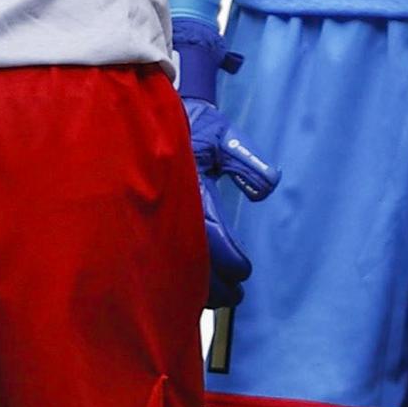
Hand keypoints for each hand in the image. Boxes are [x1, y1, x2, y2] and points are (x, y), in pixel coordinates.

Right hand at [171, 15, 278, 306]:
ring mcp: (151, 213)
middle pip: (189, 258)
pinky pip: (155, 253)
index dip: (227, 258)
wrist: (146, 107)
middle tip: (234, 298)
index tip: (244, 272)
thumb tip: (266, 189)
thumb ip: (246, 160)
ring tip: (216, 299)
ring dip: (192, 285)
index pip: (210, 234)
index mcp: (190, 187)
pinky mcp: (141, 217)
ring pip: (169, 262)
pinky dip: (172, 274)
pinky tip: (185, 288)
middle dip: (212, 283)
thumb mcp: (223, 135)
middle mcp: (169, 205)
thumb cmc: (192, 122)